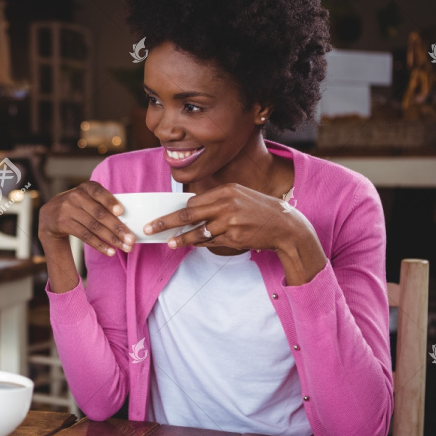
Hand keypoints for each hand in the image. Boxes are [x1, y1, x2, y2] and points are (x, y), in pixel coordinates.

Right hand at [39, 181, 134, 255]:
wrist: (50, 214)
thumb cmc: (78, 206)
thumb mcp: (87, 198)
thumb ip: (103, 204)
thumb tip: (127, 221)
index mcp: (86, 187)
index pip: (99, 193)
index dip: (110, 202)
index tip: (122, 212)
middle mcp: (76, 196)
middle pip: (99, 214)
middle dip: (117, 228)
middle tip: (131, 239)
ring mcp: (68, 210)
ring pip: (94, 227)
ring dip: (112, 239)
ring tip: (125, 247)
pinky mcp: (63, 223)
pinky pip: (85, 236)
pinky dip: (100, 245)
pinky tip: (110, 251)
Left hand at [143, 183, 306, 252]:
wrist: (286, 225)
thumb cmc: (259, 209)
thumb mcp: (239, 196)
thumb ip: (216, 201)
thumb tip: (189, 209)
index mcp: (226, 191)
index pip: (193, 201)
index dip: (176, 210)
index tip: (161, 214)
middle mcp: (226, 205)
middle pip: (188, 214)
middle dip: (166, 222)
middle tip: (150, 228)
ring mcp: (230, 223)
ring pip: (198, 232)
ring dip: (181, 239)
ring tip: (169, 243)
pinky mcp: (234, 238)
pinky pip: (211, 243)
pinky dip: (199, 244)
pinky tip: (190, 244)